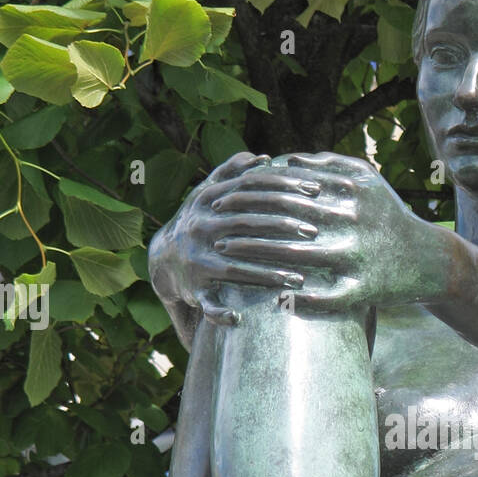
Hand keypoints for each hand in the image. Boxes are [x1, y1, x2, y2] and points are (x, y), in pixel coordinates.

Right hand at [148, 151, 324, 327]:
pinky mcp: (193, 288)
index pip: (250, 188)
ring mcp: (196, 259)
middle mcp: (201, 228)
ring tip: (299, 279)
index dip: (284, 187)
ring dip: (267, 274)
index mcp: (208, 201)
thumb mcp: (208, 193)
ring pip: (234, 267)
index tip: (314, 191)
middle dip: (282, 227)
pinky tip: (239, 319)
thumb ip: (232, 173)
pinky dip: (220, 312)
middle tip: (313, 232)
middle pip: (246, 224)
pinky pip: (207, 303)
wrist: (163, 257)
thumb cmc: (200, 221)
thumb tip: (262, 158)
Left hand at [207, 152, 452, 312]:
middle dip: (246, 224)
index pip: (289, 186)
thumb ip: (326, 164)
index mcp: (350, 189)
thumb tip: (282, 160)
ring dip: (258, 259)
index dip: (250, 192)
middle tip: (215, 229)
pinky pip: (328, 298)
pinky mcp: (367, 289)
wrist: (431, 259)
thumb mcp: (366, 180)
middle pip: (286, 220)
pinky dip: (300, 299)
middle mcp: (354, 219)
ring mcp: (360, 256)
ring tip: (230, 257)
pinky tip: (274, 299)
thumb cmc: (387, 216)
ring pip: (298, 259)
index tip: (223, 197)